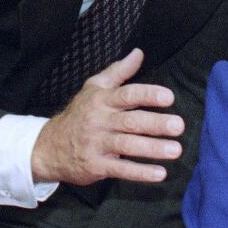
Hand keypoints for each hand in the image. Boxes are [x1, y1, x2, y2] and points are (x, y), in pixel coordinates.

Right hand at [30, 49, 183, 186]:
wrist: (48, 147)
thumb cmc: (79, 114)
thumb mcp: (93, 88)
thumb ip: (118, 71)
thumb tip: (139, 53)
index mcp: (102, 100)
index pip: (127, 95)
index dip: (147, 95)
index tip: (168, 98)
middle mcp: (99, 121)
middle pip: (130, 121)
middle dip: (155, 123)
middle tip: (178, 126)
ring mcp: (96, 144)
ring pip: (127, 146)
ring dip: (152, 148)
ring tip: (176, 150)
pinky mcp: (96, 166)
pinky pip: (120, 169)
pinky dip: (140, 172)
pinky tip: (160, 173)